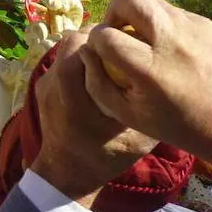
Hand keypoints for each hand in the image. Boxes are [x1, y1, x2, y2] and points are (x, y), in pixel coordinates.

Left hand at [29, 31, 157, 206]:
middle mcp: (53, 87)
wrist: (67, 173)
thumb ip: (147, 111)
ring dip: (88, 47)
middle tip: (121, 45)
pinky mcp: (42, 85)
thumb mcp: (137, 142)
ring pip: (64, 48)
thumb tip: (170, 79)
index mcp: (74, 101)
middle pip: (70, 43)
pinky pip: (61, 60)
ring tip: (111, 56)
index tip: (126, 43)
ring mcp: (43, 85)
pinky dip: (79, 58)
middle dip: (97, 39)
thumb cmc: (105, 158)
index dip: (102, 41)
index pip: (78, 51)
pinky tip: (98, 69)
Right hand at [81, 0, 211, 166]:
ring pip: (155, 4)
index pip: (106, 36)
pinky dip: (163, 24)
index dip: (96, 41)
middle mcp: (172, 43)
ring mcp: (194, 31)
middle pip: (133, 2)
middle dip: (114, 10)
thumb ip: (97, 83)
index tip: (100, 50)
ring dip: (139, 15)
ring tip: (140, 35)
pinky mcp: (209, 26)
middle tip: (115, 27)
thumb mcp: (128, 115)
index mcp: (150, 70)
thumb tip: (86, 51)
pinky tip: (167, 45)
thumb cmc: (175, 124)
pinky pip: (176, 14)